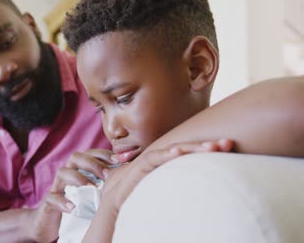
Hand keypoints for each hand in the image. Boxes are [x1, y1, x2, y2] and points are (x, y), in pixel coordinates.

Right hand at [27, 149, 116, 241]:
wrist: (49, 223)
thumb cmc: (77, 206)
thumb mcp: (92, 194)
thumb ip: (105, 184)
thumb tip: (129, 176)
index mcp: (78, 169)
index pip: (90, 153)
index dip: (104, 154)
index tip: (119, 160)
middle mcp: (67, 174)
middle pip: (75, 157)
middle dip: (92, 163)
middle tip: (107, 175)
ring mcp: (56, 187)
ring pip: (62, 172)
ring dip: (78, 178)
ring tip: (92, 188)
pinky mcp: (48, 203)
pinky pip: (52, 198)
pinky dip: (63, 201)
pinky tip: (73, 207)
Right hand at [82, 139, 233, 242]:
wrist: (118, 204)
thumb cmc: (142, 199)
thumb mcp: (166, 188)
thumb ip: (180, 184)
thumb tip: (205, 189)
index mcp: (170, 162)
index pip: (191, 151)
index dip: (209, 148)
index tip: (230, 147)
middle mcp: (162, 158)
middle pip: (188, 148)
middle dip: (207, 145)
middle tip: (228, 143)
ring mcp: (151, 161)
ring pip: (174, 150)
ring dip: (193, 148)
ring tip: (212, 147)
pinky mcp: (140, 167)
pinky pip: (155, 158)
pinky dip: (167, 154)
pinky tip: (179, 151)